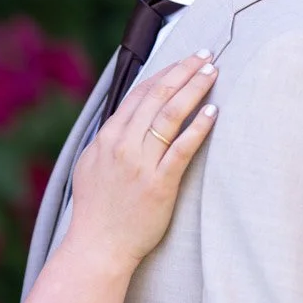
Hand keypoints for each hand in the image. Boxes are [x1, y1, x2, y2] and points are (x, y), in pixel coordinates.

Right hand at [70, 51, 217, 269]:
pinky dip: (198, 126)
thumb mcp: (90, 166)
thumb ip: (108, 141)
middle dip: (183, 71)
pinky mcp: (159, 184)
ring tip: (211, 73)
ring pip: (169, 115)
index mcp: (106, 138)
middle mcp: (122, 145)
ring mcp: (140, 163)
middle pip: (156, 96)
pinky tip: (213, 111)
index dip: (163, 73)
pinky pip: (182, 148)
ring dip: (193, 89)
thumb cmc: (97, 211)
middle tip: (205, 56)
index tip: (182, 60)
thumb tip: (123, 121)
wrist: (97, 246)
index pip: (138, 93)